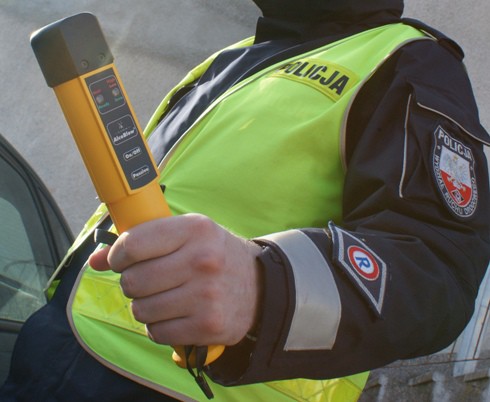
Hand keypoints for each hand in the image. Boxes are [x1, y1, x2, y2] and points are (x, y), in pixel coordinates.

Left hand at [88, 213, 262, 346]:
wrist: (260, 286)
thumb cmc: (215, 256)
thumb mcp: (186, 235)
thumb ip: (141, 241)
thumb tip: (95, 260)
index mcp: (195, 229)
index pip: (133, 244)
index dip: (118, 255)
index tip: (122, 260)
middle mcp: (203, 260)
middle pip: (133, 281)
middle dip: (133, 283)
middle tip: (148, 281)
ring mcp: (206, 296)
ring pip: (141, 310)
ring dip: (146, 306)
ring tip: (165, 298)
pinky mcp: (208, 326)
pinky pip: (157, 332)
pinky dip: (159, 326)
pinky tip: (175, 315)